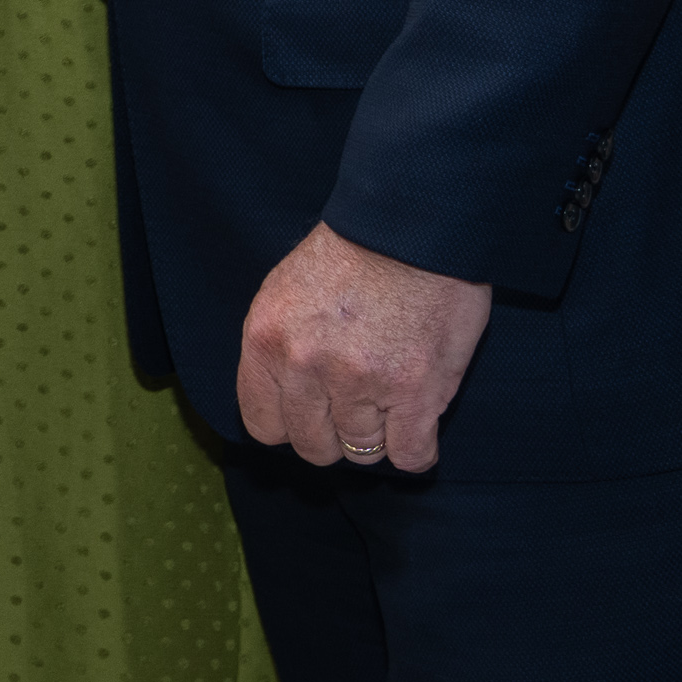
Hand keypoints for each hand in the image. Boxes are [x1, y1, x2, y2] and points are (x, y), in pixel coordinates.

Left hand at [235, 220, 495, 471]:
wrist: (411, 224)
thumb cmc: (352, 253)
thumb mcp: (285, 292)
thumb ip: (279, 348)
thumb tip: (287, 400)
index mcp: (266, 339)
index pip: (263, 425)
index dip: (291, 424)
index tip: (313, 411)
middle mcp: (305, 366)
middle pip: (313, 446)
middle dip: (335, 433)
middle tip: (358, 403)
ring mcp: (359, 382)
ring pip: (362, 452)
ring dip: (379, 433)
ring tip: (392, 396)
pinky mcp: (413, 391)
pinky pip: (410, 456)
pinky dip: (417, 447)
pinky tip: (419, 422)